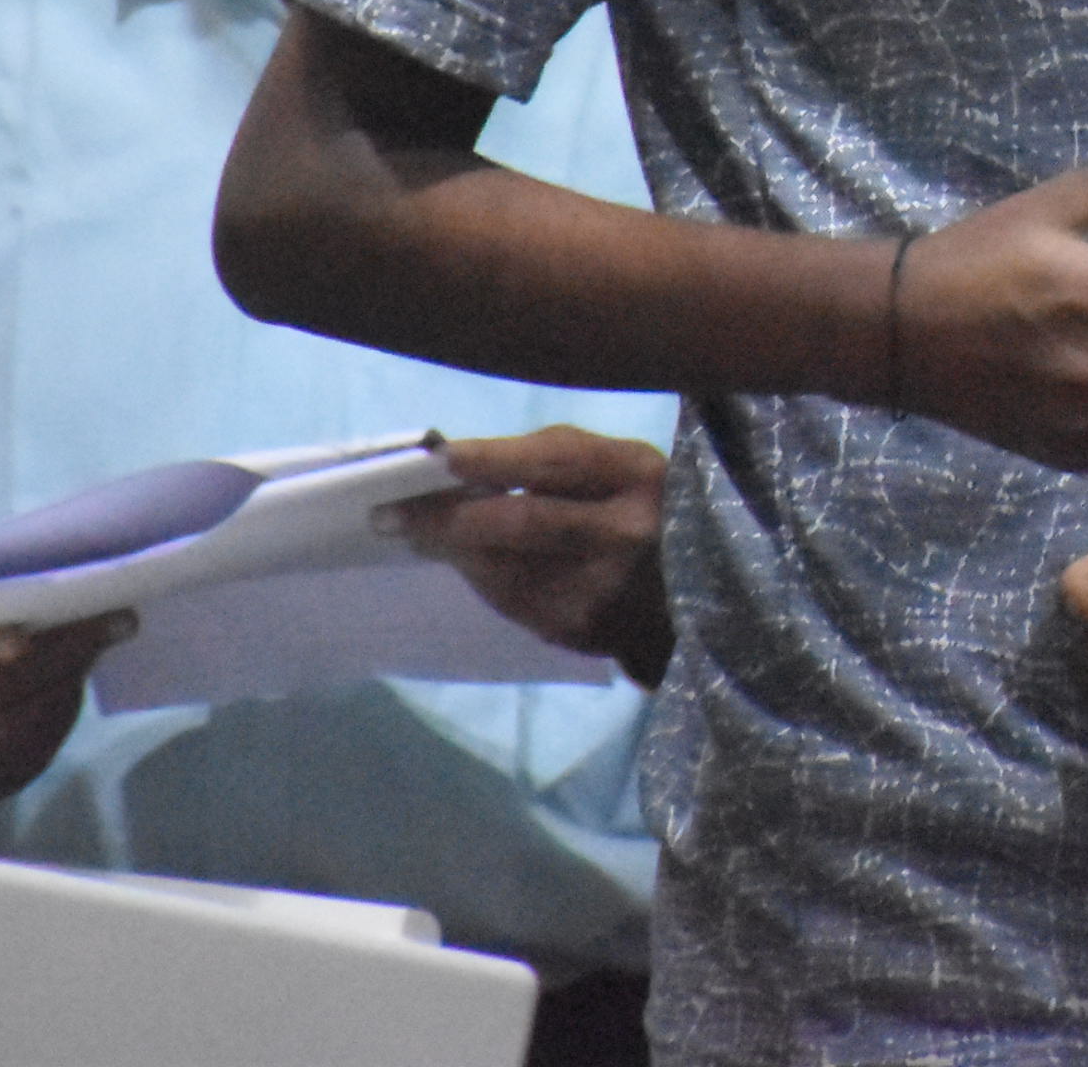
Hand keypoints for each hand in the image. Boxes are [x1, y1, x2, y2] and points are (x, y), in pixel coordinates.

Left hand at [387, 426, 673, 685]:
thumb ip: (560, 463)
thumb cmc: (646, 513)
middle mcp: (625, 531)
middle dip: (449, 517)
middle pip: (522, 522)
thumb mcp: (625, 471)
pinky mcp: (579, 628)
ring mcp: (601, 587)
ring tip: (417, 534)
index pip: (557, 461)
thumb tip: (458, 462)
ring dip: (453, 551)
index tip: (439, 458)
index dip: (494, 459)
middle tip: (393, 513)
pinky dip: (480, 578)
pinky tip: (467, 564)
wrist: (695, 603)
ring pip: (505, 567)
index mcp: (638, 474)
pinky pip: (511, 600)